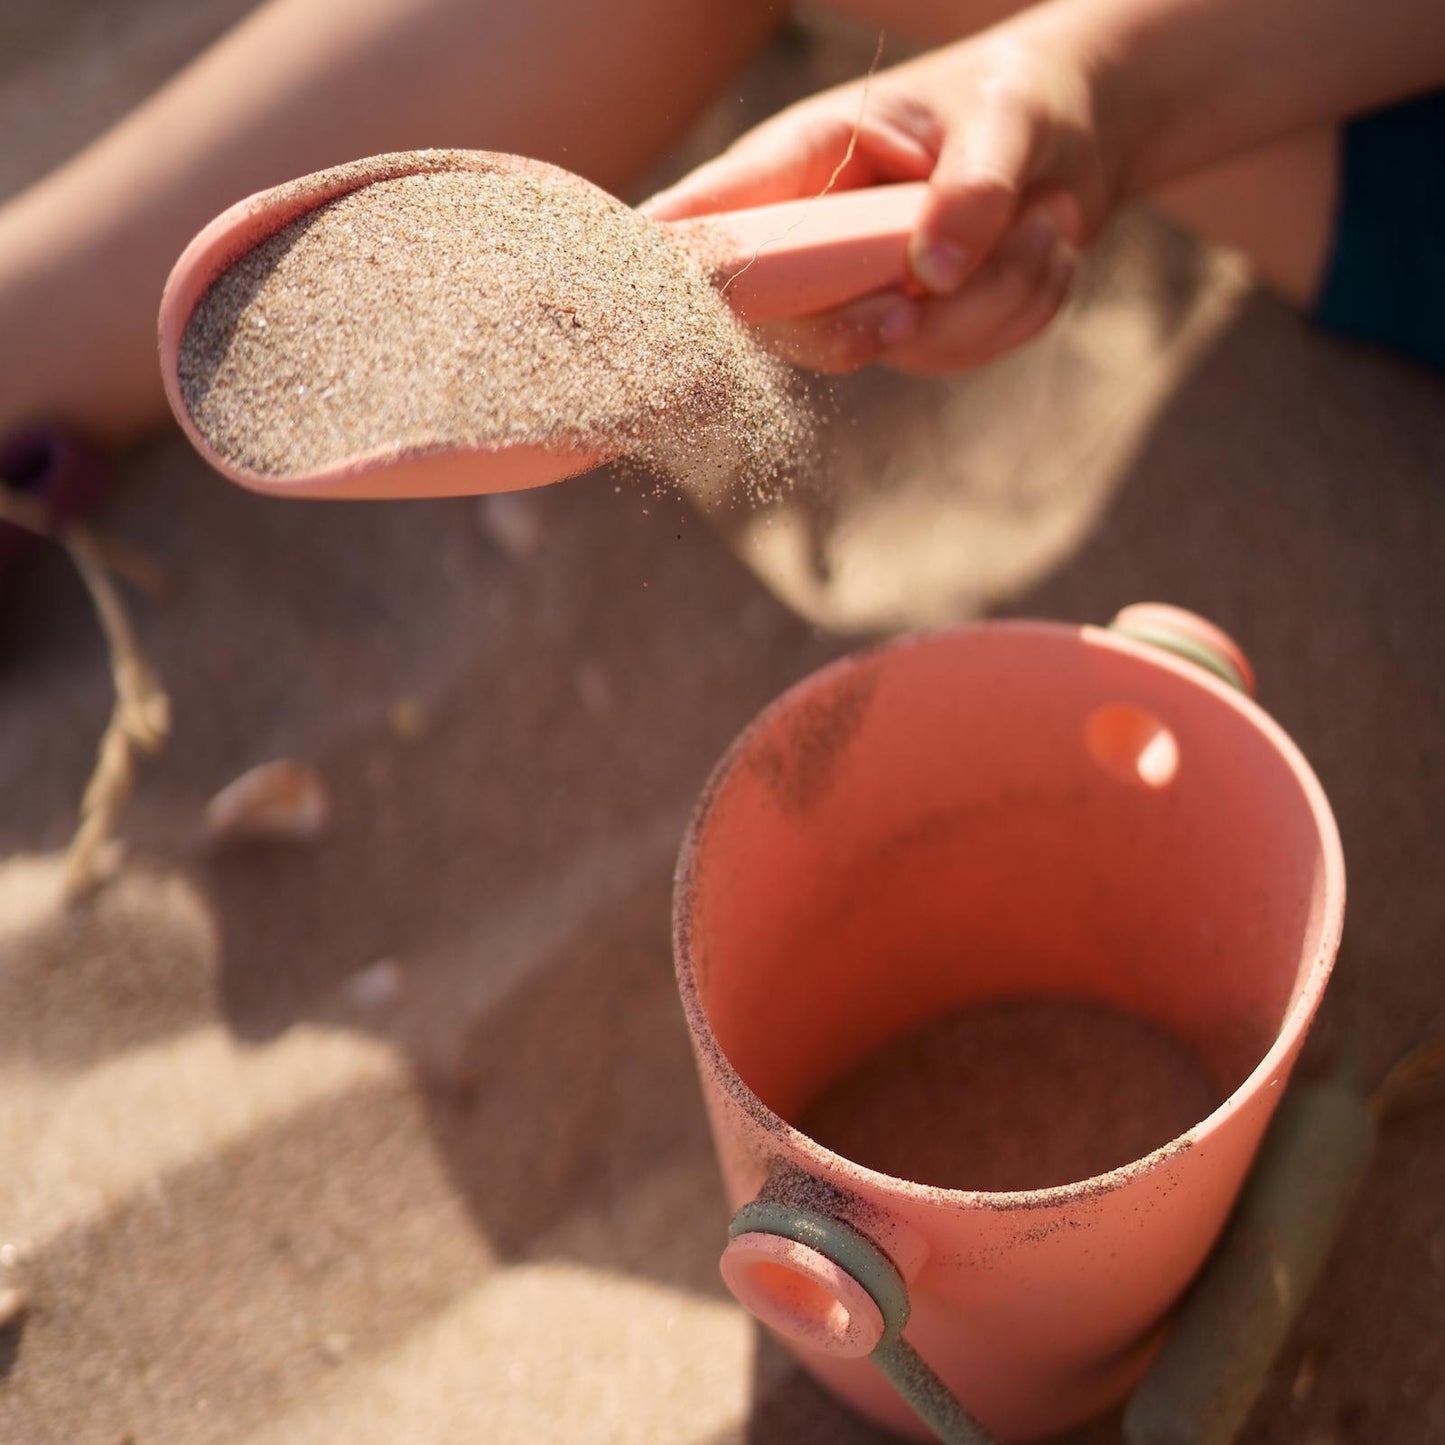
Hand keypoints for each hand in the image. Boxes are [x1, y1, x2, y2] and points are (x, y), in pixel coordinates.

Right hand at [644, 19, 1128, 372]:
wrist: (1079, 139)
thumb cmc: (1020, 98)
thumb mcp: (1010, 118)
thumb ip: (972, 187)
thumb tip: (930, 274)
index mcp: (803, 159)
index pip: (709, 218)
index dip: (674, 266)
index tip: (650, 298)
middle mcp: (815, 234)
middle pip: (784, 322)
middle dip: (874, 318)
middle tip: (934, 288)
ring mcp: (860, 291)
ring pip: (893, 345)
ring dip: (995, 295)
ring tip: (1052, 214)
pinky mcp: (912, 330)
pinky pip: (956, 355)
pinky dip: (1020, 311)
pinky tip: (1047, 251)